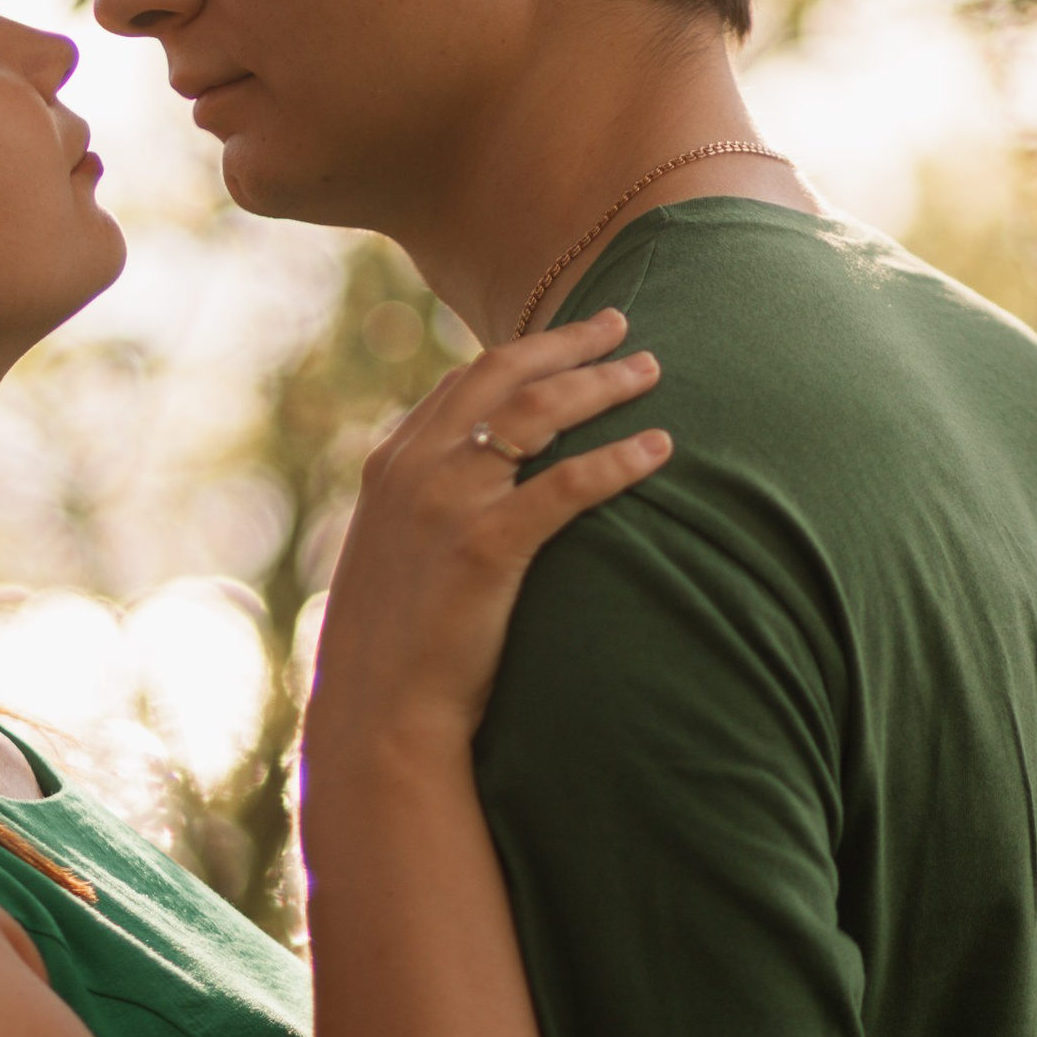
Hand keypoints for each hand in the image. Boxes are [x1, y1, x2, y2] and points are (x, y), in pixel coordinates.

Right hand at [305, 308, 668, 756]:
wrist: (377, 712)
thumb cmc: (394, 649)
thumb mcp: (394, 558)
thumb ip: (425, 510)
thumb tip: (475, 492)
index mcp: (392, 465)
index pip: (466, 383)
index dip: (523, 355)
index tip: (568, 344)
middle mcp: (416, 468)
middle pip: (504, 373)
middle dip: (568, 343)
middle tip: (621, 325)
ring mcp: (447, 502)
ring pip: (540, 412)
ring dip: (601, 382)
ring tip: (648, 371)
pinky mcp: (486, 546)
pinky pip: (568, 484)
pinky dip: (619, 459)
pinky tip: (659, 448)